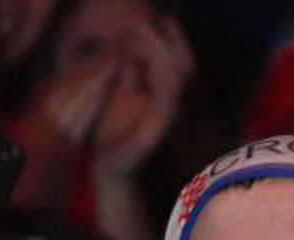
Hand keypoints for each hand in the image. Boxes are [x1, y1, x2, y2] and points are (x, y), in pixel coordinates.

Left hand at [92, 15, 193, 178]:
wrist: (109, 166)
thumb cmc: (114, 132)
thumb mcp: (121, 93)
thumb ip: (129, 72)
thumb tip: (130, 48)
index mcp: (165, 96)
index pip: (180, 62)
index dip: (176, 39)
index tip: (165, 19)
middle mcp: (172, 106)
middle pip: (183, 66)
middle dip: (168, 41)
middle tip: (148, 23)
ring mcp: (168, 119)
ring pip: (176, 79)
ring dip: (158, 54)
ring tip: (139, 39)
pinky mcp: (158, 130)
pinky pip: (166, 100)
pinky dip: (158, 80)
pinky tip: (145, 65)